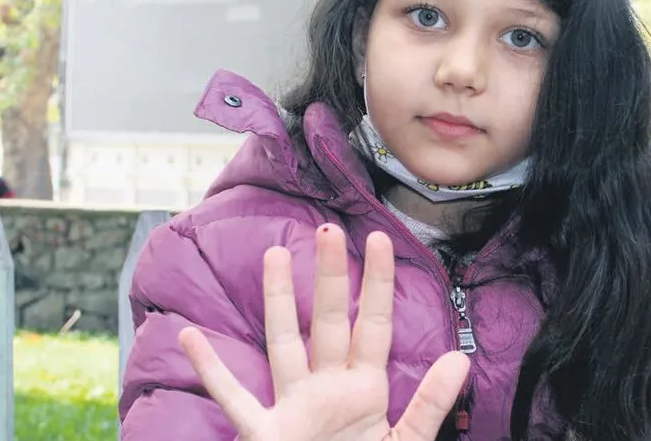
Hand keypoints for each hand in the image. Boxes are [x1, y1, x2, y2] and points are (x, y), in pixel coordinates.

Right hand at [179, 224, 470, 440]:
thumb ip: (430, 405)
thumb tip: (460, 358)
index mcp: (366, 391)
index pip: (375, 326)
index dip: (379, 284)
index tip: (382, 240)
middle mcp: (327, 390)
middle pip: (330, 322)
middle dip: (330, 277)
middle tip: (328, 230)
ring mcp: (292, 410)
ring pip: (283, 344)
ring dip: (279, 302)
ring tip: (275, 255)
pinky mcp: (265, 435)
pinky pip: (233, 399)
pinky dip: (211, 370)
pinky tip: (190, 338)